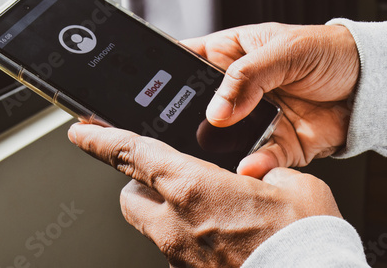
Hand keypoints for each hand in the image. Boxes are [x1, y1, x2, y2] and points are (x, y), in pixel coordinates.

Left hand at [68, 123, 341, 267]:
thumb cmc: (305, 240)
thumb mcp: (293, 185)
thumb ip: (268, 171)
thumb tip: (262, 172)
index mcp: (193, 187)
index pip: (131, 154)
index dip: (100, 139)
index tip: (81, 132)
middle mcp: (176, 225)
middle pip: (130, 196)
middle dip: (139, 183)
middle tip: (165, 176)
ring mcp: (181, 257)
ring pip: (153, 226)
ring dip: (167, 212)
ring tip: (205, 209)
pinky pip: (179, 251)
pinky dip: (191, 238)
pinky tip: (223, 237)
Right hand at [181, 23, 358, 177]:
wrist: (369, 85)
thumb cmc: (327, 52)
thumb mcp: (285, 51)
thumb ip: (247, 76)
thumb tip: (217, 109)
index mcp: (229, 56)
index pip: (185, 63)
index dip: (164, 77)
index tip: (149, 94)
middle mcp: (235, 93)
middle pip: (197, 109)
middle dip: (186, 122)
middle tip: (181, 132)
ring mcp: (253, 121)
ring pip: (223, 140)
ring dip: (218, 149)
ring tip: (213, 155)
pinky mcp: (275, 145)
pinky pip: (259, 159)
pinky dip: (255, 165)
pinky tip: (252, 165)